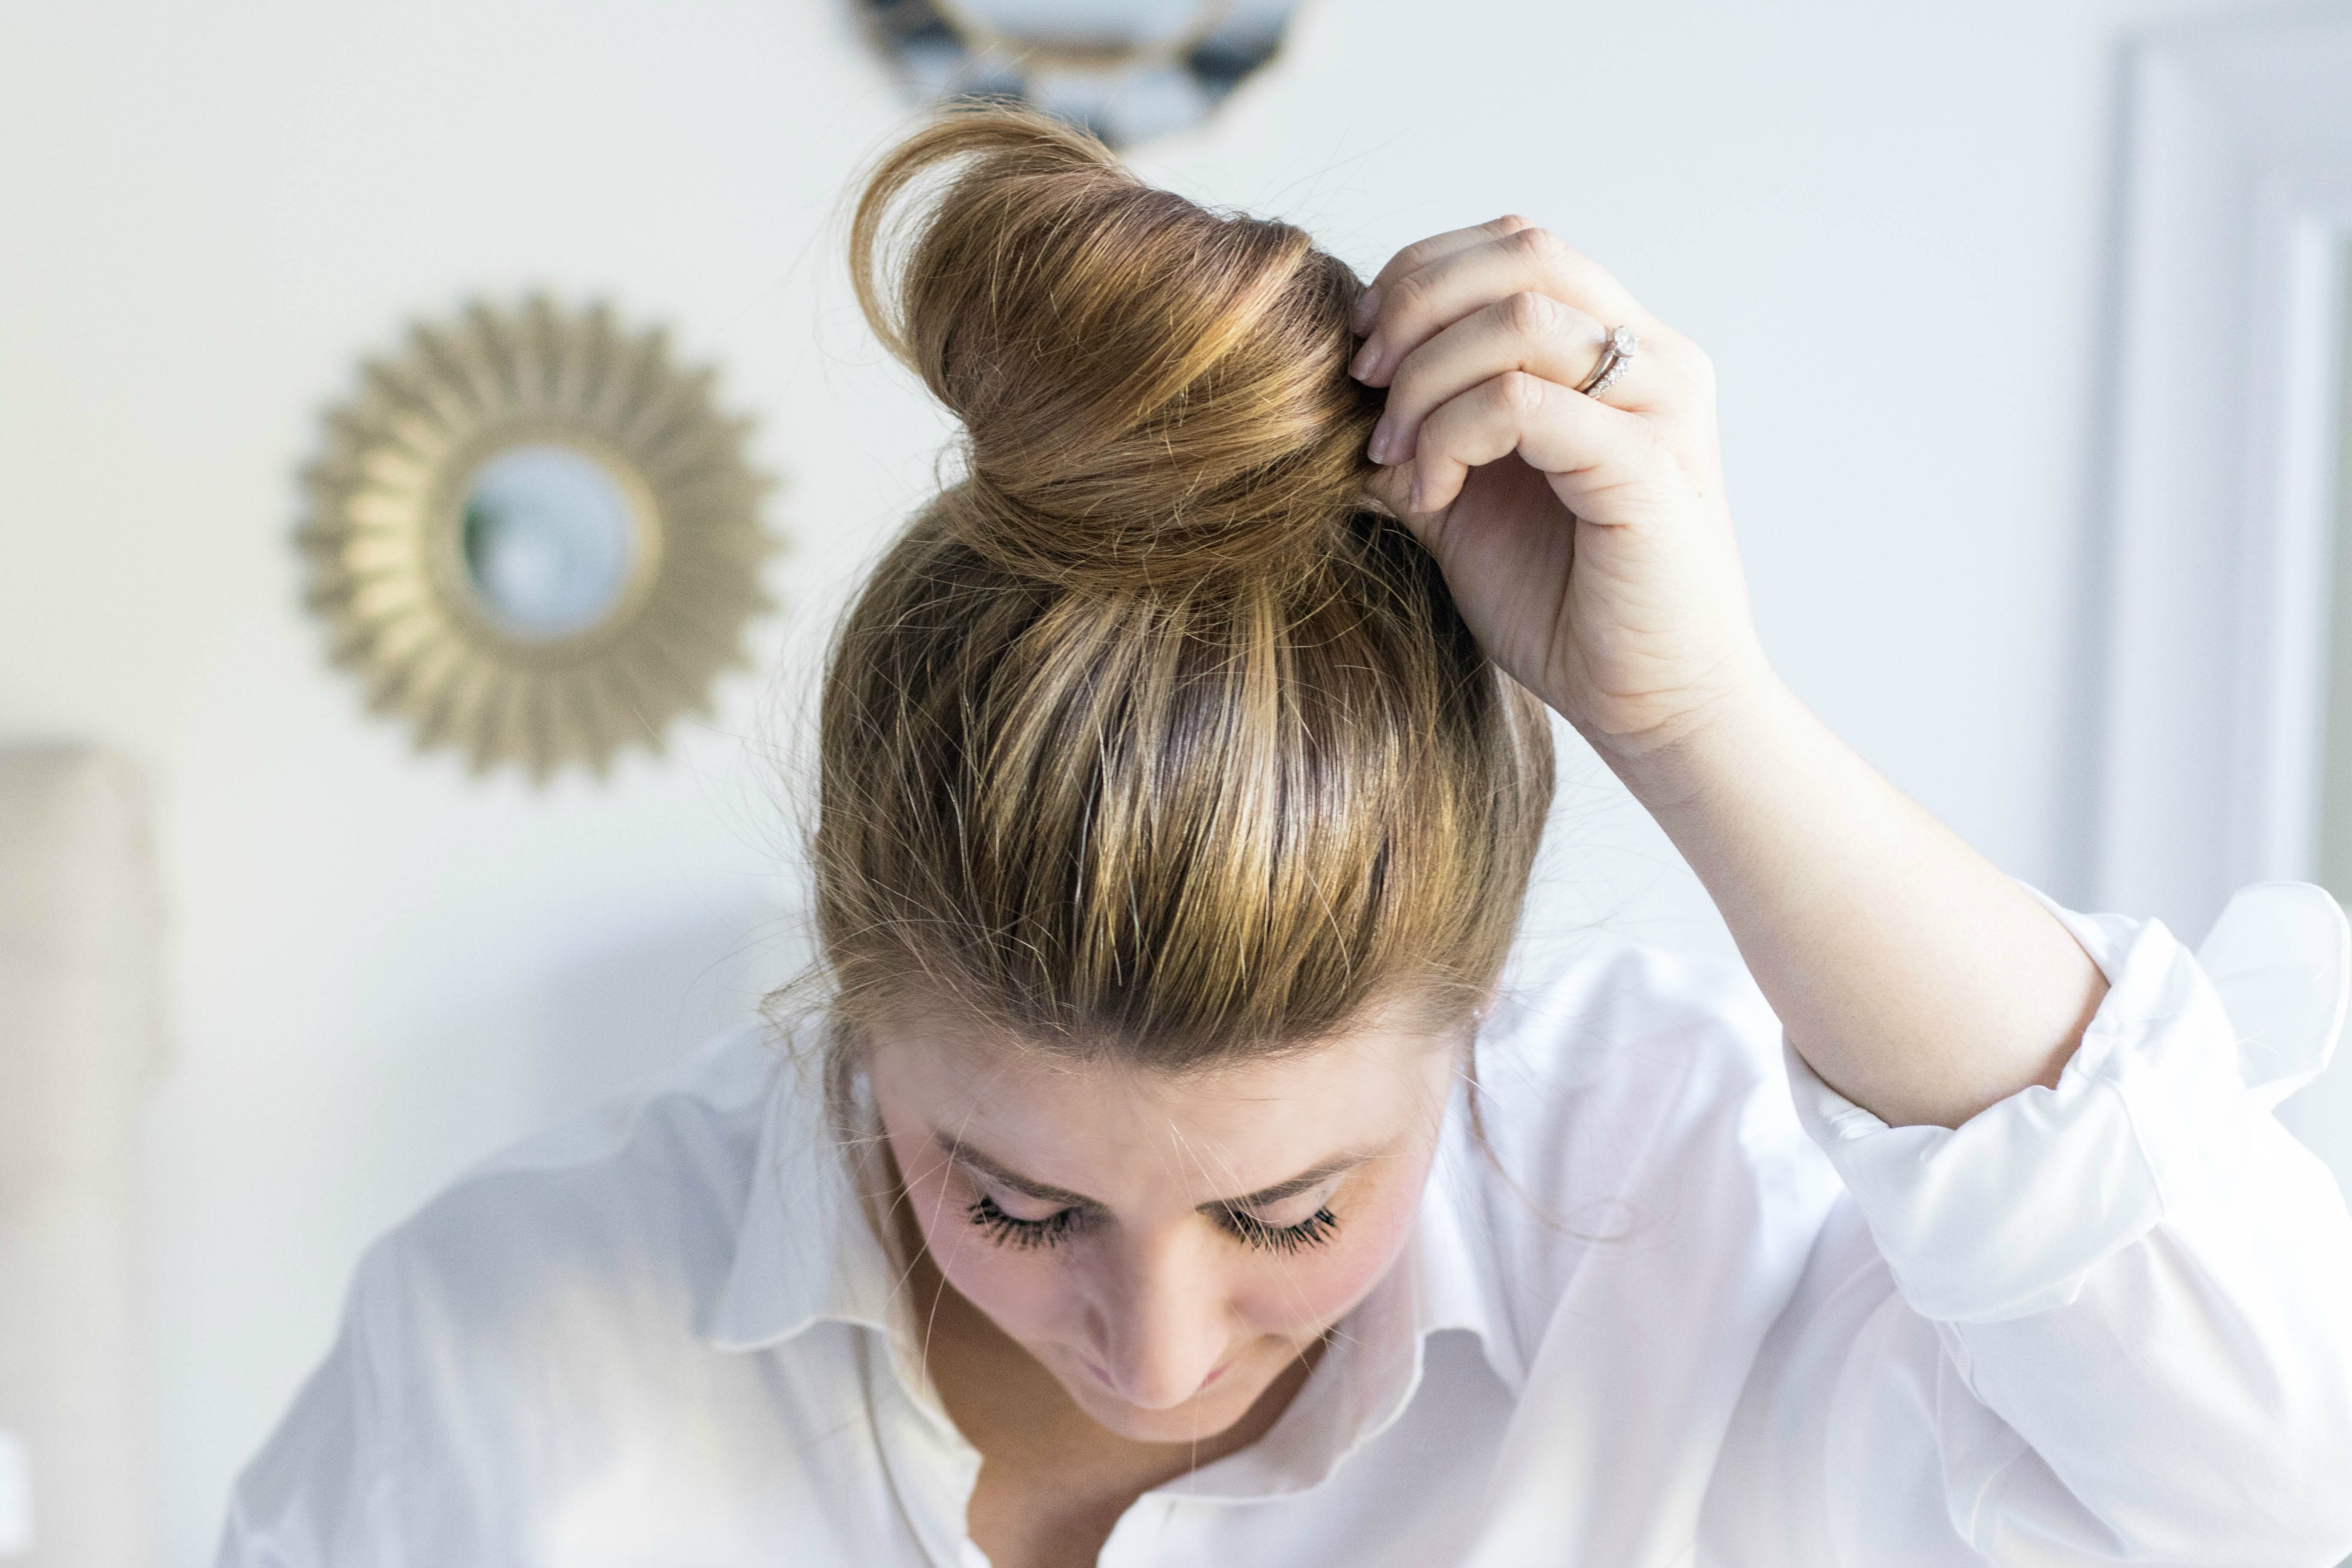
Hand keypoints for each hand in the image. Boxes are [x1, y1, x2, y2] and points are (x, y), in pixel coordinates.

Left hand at [1350, 217, 1766, 766]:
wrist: (1653, 706)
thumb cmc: (1566, 607)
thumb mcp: (1468, 502)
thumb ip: (1420, 430)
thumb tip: (1331, 390)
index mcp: (1621, 351)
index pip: (1517, 245)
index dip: (1422, 276)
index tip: (1362, 352)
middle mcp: (1655, 360)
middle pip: (1521, 253)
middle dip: (1415, 306)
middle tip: (1363, 383)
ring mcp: (1661, 408)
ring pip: (1519, 319)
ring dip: (1426, 378)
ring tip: (1394, 456)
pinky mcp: (1647, 468)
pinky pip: (1525, 403)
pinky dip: (1453, 435)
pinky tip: (1431, 495)